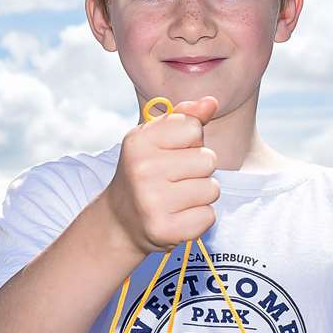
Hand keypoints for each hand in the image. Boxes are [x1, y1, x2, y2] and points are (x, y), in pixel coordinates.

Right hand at [102, 96, 219, 255]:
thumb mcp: (155, 138)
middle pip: (208, 159)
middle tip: (173, 179)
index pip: (193, 127)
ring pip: (212, 189)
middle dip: (199, 169)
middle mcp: (142, 170)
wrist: (120, 220)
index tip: (170, 153)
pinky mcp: (165, 230)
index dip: (190, 140)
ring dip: (200, 195)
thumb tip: (212, 102)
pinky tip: (177, 216)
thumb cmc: (145, 172)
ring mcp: (152, 202)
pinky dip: (198, 218)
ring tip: (176, 198)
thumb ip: (184, 116)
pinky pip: (209, 216)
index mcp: (139, 142)